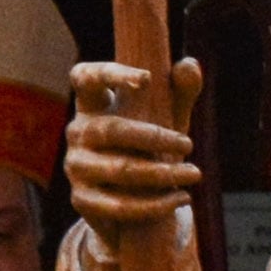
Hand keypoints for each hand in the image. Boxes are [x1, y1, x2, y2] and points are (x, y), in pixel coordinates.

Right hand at [66, 60, 205, 229]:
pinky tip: (182, 198)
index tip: (148, 78)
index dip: (110, 73)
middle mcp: (77, 132)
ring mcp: (76, 166)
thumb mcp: (166, 118)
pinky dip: (156, 204)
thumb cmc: (149, 147)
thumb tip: (190, 65)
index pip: (86, 78)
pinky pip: (121, 205)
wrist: (129, 203)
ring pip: (121, 170)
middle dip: (155, 137)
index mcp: (92, 105)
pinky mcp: (82, 200)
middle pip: (112, 130)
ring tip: (194, 173)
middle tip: (189, 144)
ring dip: (163, 174)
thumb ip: (179, 92)